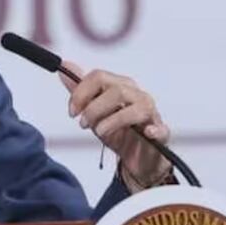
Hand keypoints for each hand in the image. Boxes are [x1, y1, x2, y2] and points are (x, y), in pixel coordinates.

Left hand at [58, 61, 171, 188]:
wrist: (134, 157)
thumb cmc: (116, 131)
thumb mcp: (93, 112)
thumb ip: (80, 91)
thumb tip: (65, 67)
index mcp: (119, 86)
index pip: (98, 76)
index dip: (80, 93)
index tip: (72, 112)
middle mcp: (136, 95)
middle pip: (115, 90)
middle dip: (93, 108)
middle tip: (83, 124)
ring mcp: (150, 113)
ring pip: (135, 107)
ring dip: (113, 121)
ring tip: (100, 132)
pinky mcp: (160, 133)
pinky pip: (160, 128)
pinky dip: (154, 130)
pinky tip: (146, 133)